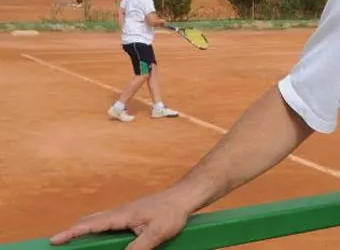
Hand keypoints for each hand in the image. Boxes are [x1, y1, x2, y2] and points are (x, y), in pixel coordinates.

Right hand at [49, 190, 190, 249]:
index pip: (90, 225)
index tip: (54, 240)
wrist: (184, 197)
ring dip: (85, 229)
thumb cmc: (172, 213)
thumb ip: (139, 248)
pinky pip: (108, 222)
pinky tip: (100, 236)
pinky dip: (97, 228)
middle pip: (90, 221)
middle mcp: (119, 213)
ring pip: (98, 220)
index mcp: (121, 216)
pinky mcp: (131, 216)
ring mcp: (125, 213)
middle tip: (58, 242)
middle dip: (73, 231)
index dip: (71, 233)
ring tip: (74, 241)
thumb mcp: (157, 233)